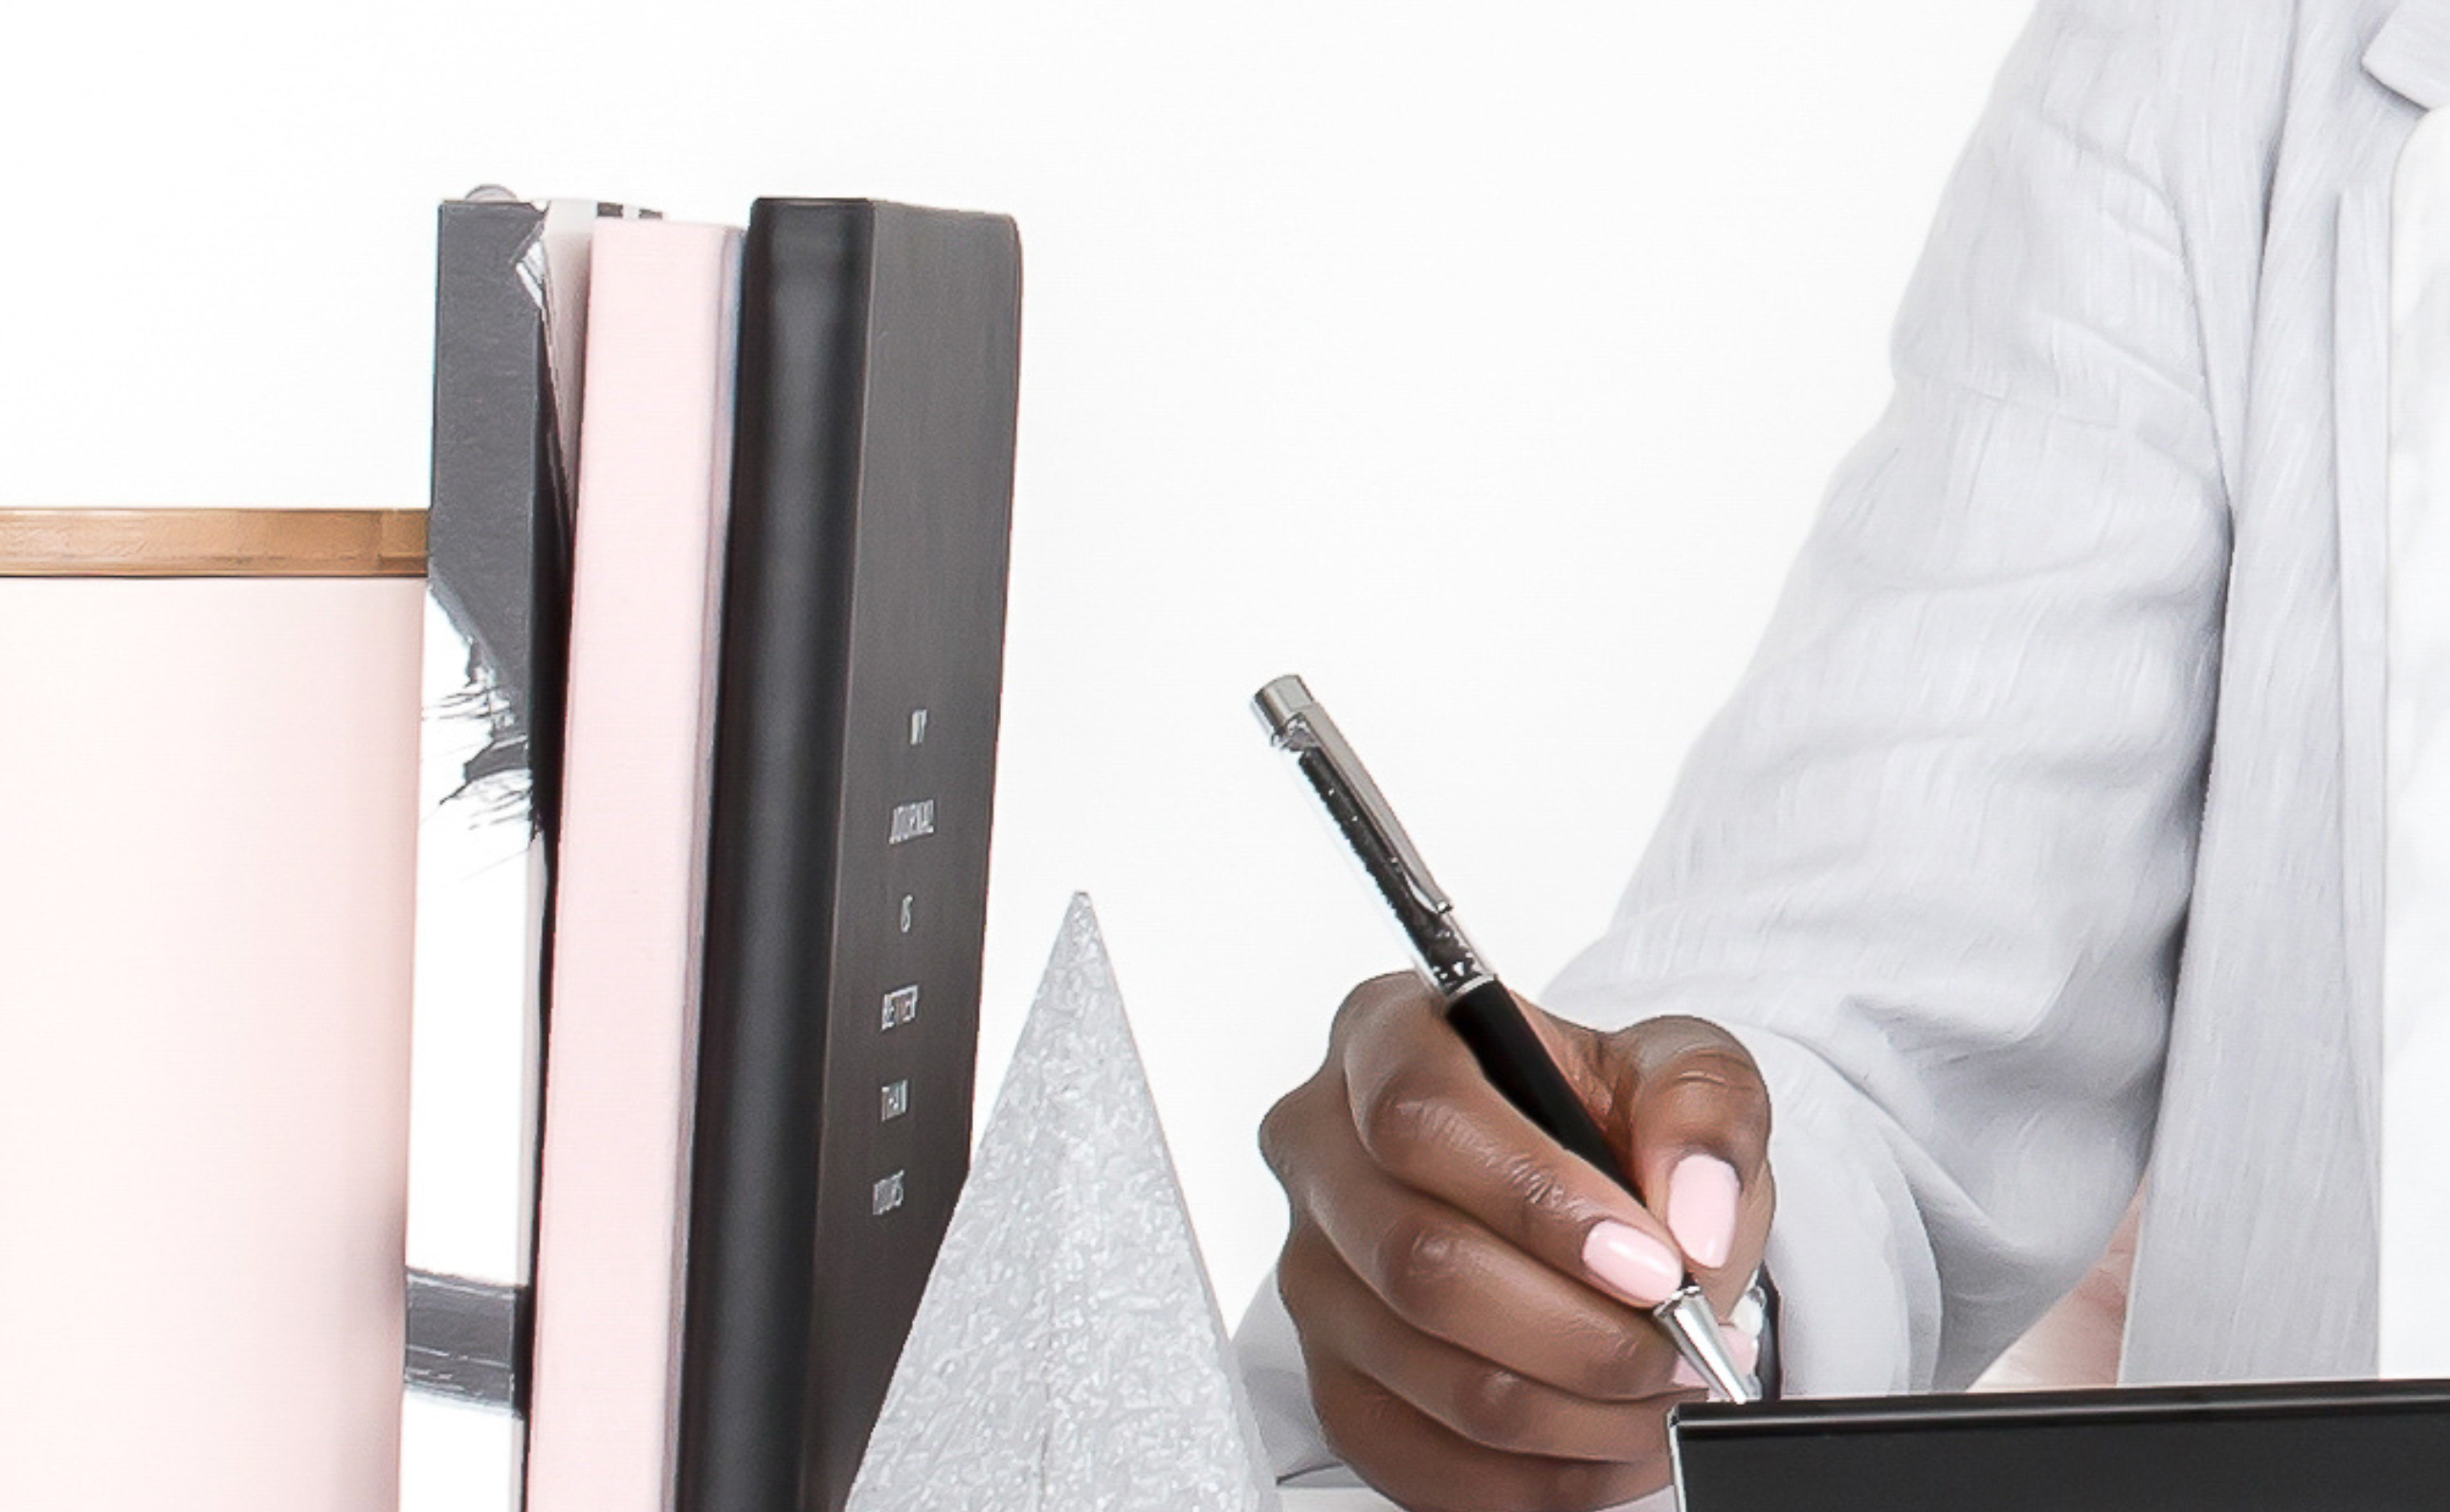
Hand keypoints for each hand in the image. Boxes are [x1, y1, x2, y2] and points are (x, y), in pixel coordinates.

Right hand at [1259, 974, 1773, 1511]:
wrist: (1592, 1199)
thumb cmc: (1611, 1121)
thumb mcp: (1682, 1071)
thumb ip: (1701, 1111)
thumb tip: (1691, 1212)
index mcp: (1384, 1035)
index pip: (1420, 1118)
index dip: (1536, 1201)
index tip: (1650, 1262)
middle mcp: (1322, 1149)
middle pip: (1416, 1260)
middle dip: (1578, 1329)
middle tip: (1684, 1345)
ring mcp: (1313, 1272)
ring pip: (1431, 1374)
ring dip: (1578, 1410)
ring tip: (1668, 1389)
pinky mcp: (1333, 1380)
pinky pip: (1420, 1459)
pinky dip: (1540, 1474)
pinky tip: (1612, 1438)